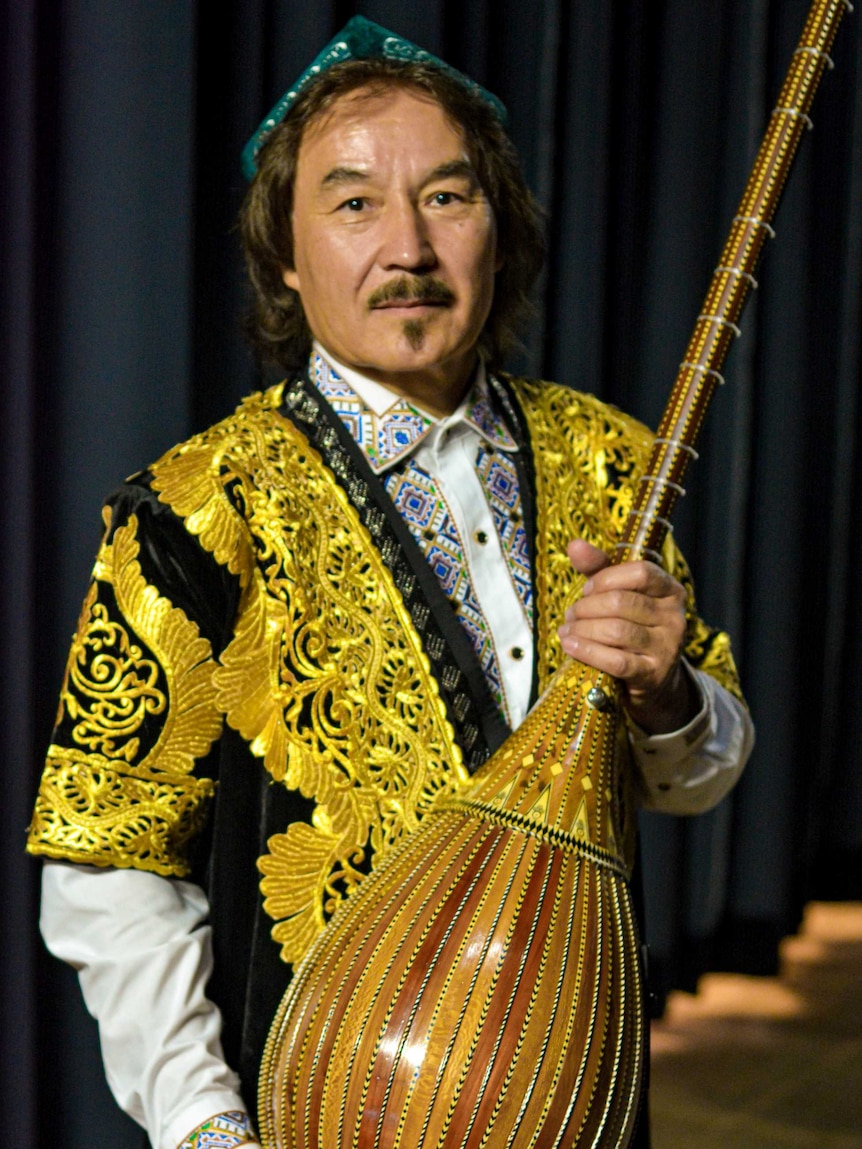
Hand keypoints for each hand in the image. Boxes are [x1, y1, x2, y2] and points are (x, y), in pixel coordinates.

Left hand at [557, 539, 697, 733]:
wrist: (652, 680)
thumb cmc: (631, 627)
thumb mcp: (618, 594)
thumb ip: (598, 569)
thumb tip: (574, 544)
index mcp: (670, 591)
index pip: (641, 572)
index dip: (606, 578)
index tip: (586, 590)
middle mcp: (674, 618)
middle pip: (622, 602)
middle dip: (586, 608)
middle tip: (570, 615)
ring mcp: (667, 648)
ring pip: (616, 631)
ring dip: (583, 630)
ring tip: (567, 631)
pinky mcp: (653, 675)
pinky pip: (616, 661)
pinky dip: (587, 652)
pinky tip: (570, 646)